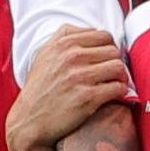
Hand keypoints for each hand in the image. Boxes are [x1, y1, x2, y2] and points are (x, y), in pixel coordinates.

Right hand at [6, 28, 129, 150]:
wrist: (29, 120)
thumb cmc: (39, 89)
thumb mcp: (45, 55)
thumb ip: (64, 37)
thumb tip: (91, 30)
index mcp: (63, 43)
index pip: (104, 36)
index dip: (109, 48)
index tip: (105, 60)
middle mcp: (71, 57)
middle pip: (114, 51)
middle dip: (115, 63)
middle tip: (111, 74)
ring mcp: (80, 77)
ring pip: (119, 67)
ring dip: (120, 77)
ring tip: (114, 83)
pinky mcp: (88, 97)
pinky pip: (118, 87)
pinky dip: (120, 92)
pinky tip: (112, 95)